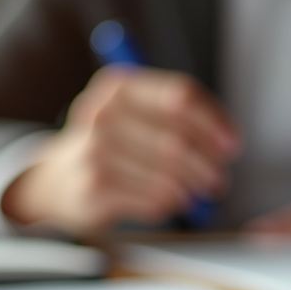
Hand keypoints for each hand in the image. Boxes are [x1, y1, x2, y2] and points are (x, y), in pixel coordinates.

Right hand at [2, 67, 239, 235]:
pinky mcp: (96, 186)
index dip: (214, 123)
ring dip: (194, 188)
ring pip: (170, 174)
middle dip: (209, 164)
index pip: (181, 97)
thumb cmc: (116, 146)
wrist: (57, 181)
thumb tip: (228, 143)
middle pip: (178, 140)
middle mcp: (104, 112)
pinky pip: (155, 199)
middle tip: (220, 180)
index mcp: (120, 86)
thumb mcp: (138, 116)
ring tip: (201, 194)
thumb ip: (183, 117)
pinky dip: (171, 204)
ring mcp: (96, 150)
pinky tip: (170, 202)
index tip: (233, 146)